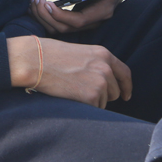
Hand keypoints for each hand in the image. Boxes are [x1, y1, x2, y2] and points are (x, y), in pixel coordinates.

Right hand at [8, 36, 131, 108]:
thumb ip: (95, 63)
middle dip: (104, 96)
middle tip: (84, 93)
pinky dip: (84, 107)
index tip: (126, 95)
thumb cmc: (51, 55)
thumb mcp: (80, 52)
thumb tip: (105, 80)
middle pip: (115, 92)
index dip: (126, 86)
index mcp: (103, 54)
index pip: (124, 73)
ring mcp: (100, 82)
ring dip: (92, 102)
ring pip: (103, 102)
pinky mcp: (91, 96)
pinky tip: (71, 96)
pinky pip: (94, 109)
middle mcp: (106, 68)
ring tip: (73, 90)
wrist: (35, 60)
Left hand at [30, 0, 127, 33]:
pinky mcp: (74, 20)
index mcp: (101, 13)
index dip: (61, 16)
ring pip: (58, 28)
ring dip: (42, 16)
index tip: (48, 4)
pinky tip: (35, 4)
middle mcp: (91, 22)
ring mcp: (82, 23)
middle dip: (47, 16)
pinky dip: (43, 16)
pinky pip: (56, 24)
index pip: (79, 22)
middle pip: (65, 28)